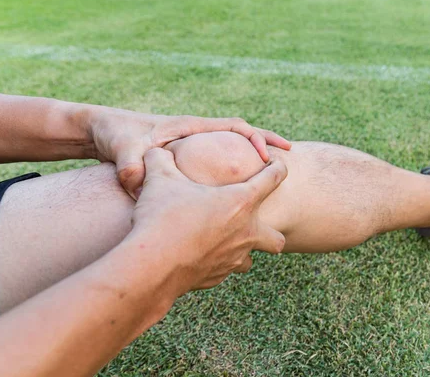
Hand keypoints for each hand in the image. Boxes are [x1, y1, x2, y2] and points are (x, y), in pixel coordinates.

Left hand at [88, 107, 290, 197]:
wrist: (99, 132)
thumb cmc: (113, 132)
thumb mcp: (122, 146)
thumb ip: (130, 161)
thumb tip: (133, 179)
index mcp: (191, 128)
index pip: (235, 127)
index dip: (257, 139)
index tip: (272, 159)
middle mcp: (197, 139)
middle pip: (241, 142)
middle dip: (267, 151)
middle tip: (289, 169)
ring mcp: (192, 154)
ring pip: (229, 162)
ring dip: (249, 174)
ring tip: (269, 197)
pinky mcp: (185, 168)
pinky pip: (215, 176)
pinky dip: (229, 188)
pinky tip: (233, 211)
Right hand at [130, 148, 287, 293]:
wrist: (152, 265)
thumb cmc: (162, 217)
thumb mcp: (160, 178)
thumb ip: (162, 159)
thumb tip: (157, 152)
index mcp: (241, 202)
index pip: (273, 178)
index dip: (278, 167)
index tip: (276, 163)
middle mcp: (245, 233)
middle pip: (277, 238)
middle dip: (272, 229)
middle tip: (252, 220)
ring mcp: (233, 259)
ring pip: (249, 259)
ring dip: (242, 250)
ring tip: (223, 240)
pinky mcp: (216, 277)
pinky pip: (224, 269)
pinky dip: (215, 261)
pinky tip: (196, 253)